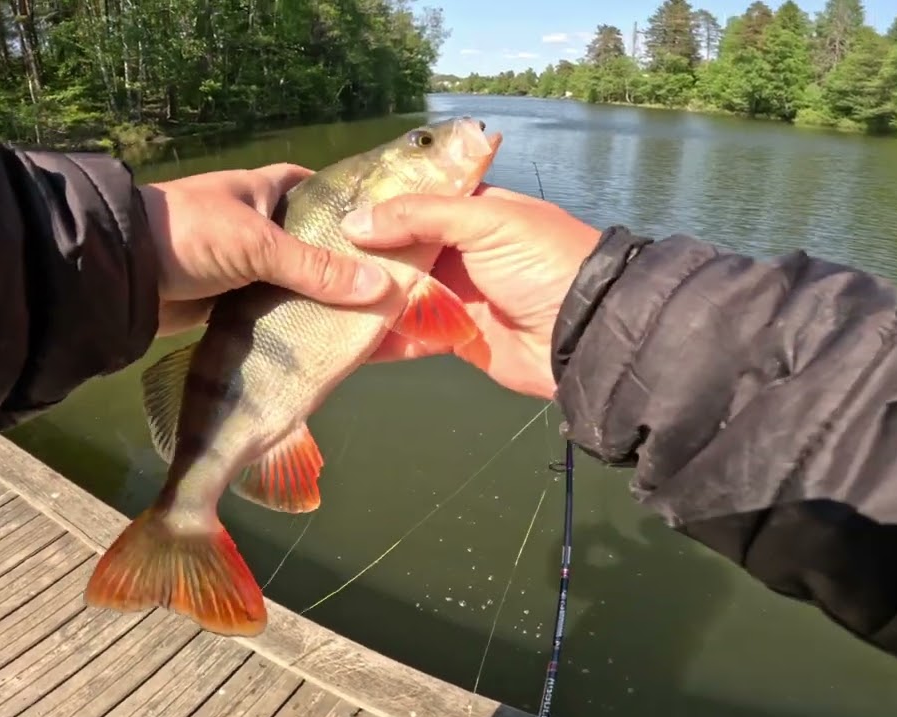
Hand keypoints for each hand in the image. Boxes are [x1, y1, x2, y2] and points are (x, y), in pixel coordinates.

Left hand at [141, 164, 392, 335]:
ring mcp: (244, 265)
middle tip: (392, 293)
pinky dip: (292, 325)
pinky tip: (324, 343)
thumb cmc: (189, 234)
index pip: (319, 191)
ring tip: (370, 325)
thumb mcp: (258, 245)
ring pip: (294, 284)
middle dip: (344, 267)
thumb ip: (316, 269)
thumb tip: (384, 287)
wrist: (120, 274)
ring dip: (320, 302)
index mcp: (265, 190)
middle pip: (313, 245)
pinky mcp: (230, 302)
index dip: (351, 209)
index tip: (390, 234)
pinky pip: (272, 313)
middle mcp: (258, 225)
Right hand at [340, 184, 600, 398]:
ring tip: (314, 294)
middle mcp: (461, 249)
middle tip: (312, 251)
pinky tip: (340, 334)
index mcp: (474, 210)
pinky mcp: (452, 336)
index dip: (377, 202)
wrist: (584, 335)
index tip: (331, 203)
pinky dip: (378, 338)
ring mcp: (455, 294)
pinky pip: (407, 336)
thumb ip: (419, 217)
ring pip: (397, 292)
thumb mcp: (485, 221)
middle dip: (361, 252)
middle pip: (399, 248)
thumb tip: (355, 222)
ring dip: (363, 295)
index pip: (415, 199)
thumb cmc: (543, 262)